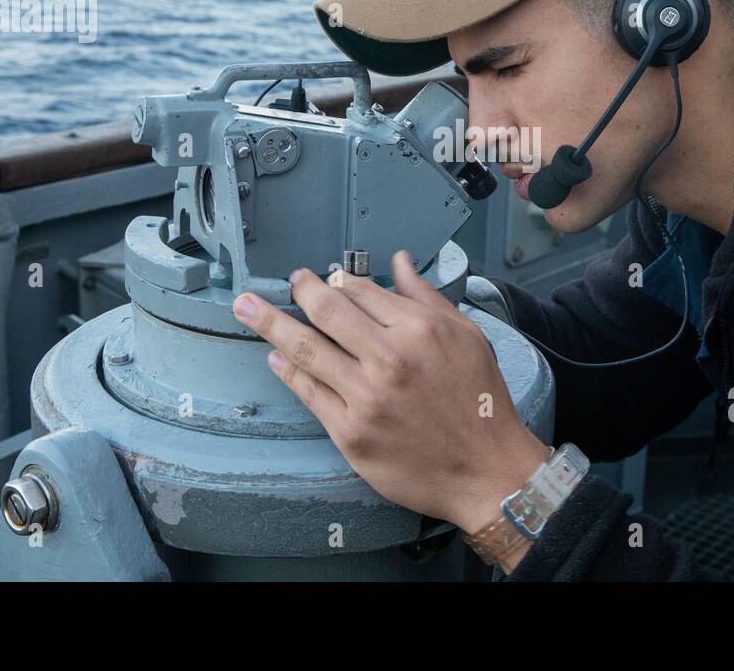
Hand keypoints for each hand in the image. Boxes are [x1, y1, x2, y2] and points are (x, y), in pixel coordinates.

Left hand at [232, 251, 550, 533]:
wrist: (487, 471)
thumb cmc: (481, 403)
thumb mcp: (466, 336)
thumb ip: (426, 297)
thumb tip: (398, 262)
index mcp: (418, 329)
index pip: (361, 290)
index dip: (337, 279)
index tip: (324, 277)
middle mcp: (389, 358)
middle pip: (325, 311)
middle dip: (298, 290)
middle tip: (284, 283)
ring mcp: (366, 397)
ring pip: (306, 349)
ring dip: (270, 324)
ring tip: (246, 308)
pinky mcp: (350, 433)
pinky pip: (309, 393)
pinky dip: (288, 371)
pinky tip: (275, 358)